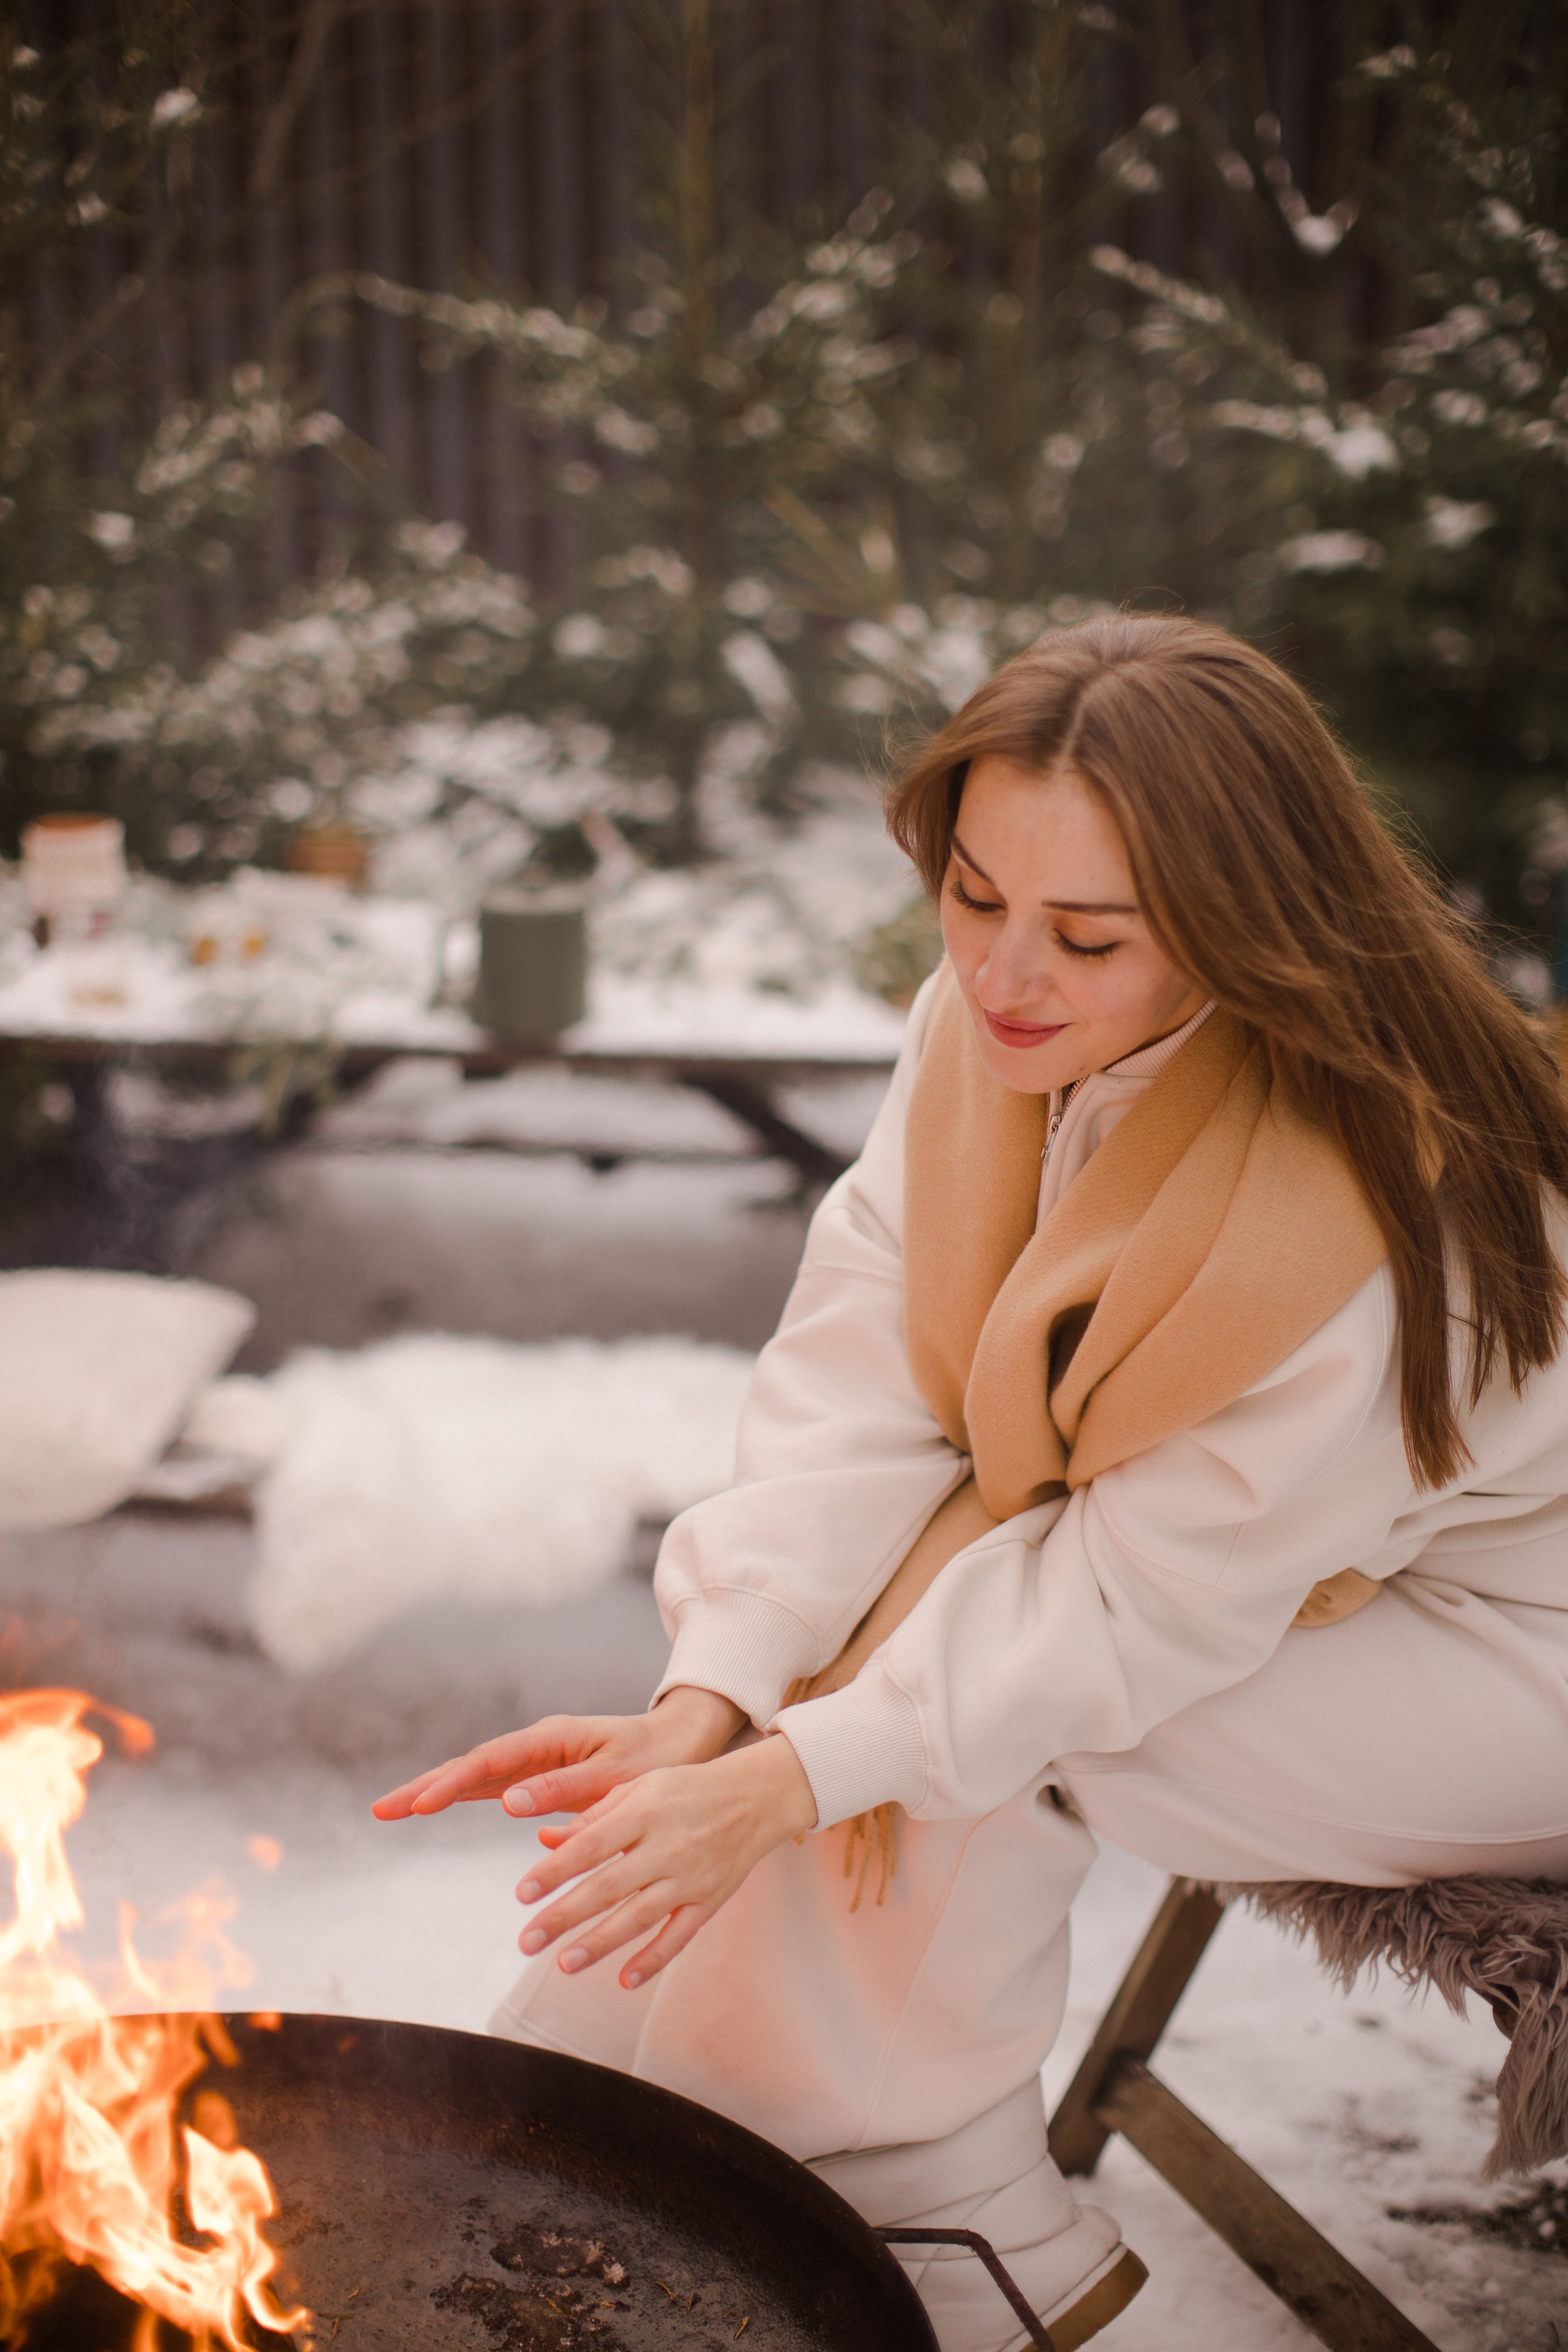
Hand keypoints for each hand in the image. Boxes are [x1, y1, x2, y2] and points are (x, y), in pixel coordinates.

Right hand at [370, 1686, 746, 1821]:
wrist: (682, 1746)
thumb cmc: (655, 1761)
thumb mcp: (615, 1779)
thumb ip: (563, 1791)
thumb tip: (506, 1804)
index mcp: (551, 1740)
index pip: (488, 1764)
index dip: (450, 1785)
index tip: (418, 1806)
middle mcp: (536, 1746)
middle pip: (469, 1767)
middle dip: (425, 1787)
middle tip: (380, 1809)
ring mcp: (535, 1760)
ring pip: (475, 1776)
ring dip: (435, 1791)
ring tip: (393, 1808)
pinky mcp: (541, 1777)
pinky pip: (493, 1786)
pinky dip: (462, 1794)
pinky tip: (435, 1804)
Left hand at [516, 1733, 816, 1990]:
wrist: (754, 1797)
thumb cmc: (686, 1789)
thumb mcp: (640, 1787)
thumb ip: (593, 1816)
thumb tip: (545, 1840)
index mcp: (643, 1812)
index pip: (589, 1846)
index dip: (554, 1871)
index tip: (521, 1893)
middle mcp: (665, 1847)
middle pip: (607, 1887)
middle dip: (563, 1916)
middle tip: (527, 1941)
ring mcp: (689, 1877)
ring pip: (638, 1917)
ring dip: (599, 1943)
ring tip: (563, 1964)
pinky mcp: (708, 1900)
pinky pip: (678, 1936)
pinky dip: (653, 1959)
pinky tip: (624, 1979)